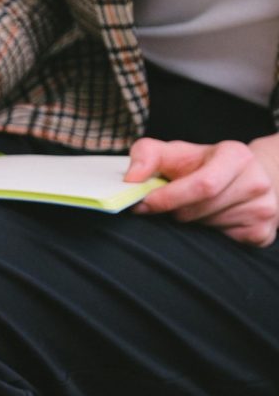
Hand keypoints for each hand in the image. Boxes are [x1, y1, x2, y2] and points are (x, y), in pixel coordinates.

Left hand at [125, 134, 278, 246]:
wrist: (244, 177)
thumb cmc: (201, 165)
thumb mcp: (173, 153)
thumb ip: (146, 155)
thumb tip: (131, 179)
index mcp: (236, 156)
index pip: (202, 185)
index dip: (168, 198)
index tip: (143, 203)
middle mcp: (256, 181)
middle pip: (200, 210)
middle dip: (175, 211)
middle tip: (170, 205)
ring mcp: (264, 209)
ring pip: (208, 227)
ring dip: (190, 222)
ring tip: (194, 207)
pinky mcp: (264, 232)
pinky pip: (223, 242)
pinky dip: (208, 235)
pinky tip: (211, 219)